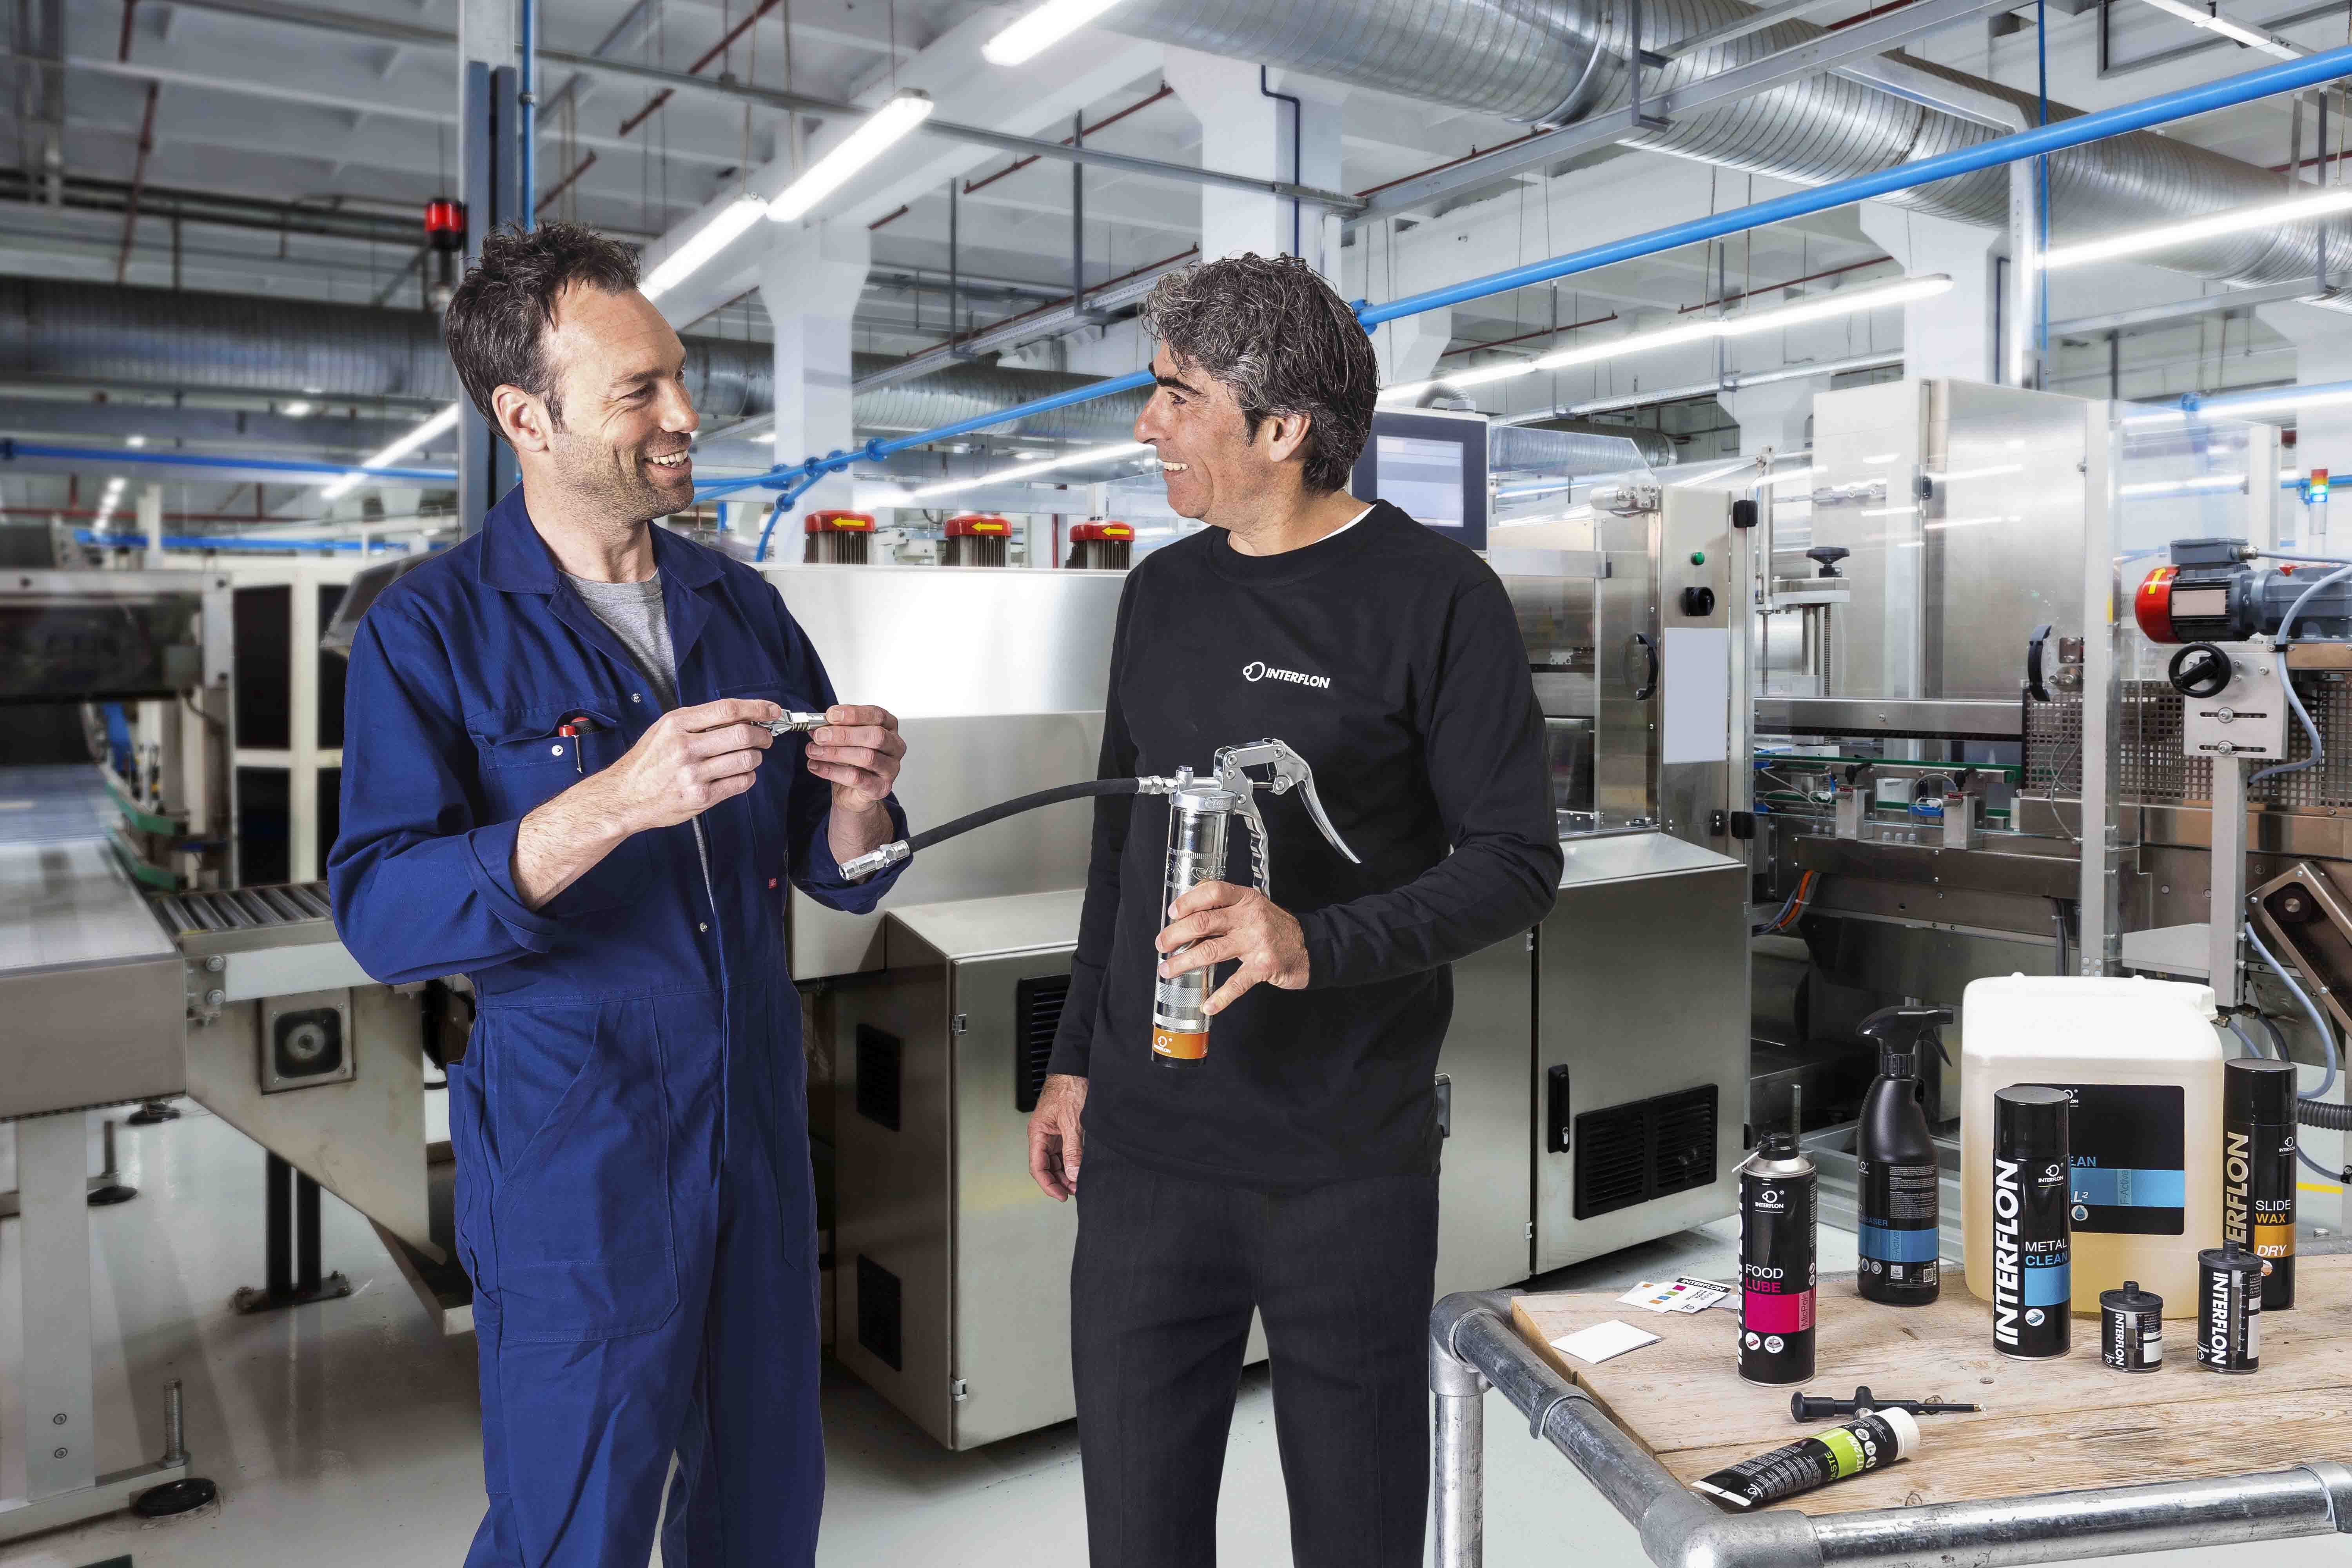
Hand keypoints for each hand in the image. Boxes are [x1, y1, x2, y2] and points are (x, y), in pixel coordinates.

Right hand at [596, 697, 779, 833]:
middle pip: (742, 733)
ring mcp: (693, 774)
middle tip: (766, 737)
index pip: (727, 709)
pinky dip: (748, 776)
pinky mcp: (700, 798)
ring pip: (745, 759)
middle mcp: (685, 747)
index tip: (772, 710)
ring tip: (750, 757)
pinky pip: (740, 783)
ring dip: (756, 757)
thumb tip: (739, 714)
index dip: (757, 708)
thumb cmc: (647, 762)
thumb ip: (697, 720)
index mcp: (676, 724)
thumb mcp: (664, 730)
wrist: (624, 797)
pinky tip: (741, 774)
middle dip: (763, 735)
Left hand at [806, 704, 904, 817]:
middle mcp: (895, 747)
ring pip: (866, 757)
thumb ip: (833, 730)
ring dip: (835, 752)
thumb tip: (816, 726)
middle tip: (819, 736)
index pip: (877, 715)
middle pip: (875, 736)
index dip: (854, 714)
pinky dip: (832, 771)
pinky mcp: (881, 787)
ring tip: (813, 751)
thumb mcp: (843, 740)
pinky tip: (816, 766)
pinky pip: (857, 778)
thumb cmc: (851, 762)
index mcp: (889, 728)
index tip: (831, 715)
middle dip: (844, 734)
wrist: (853, 792)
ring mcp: (891, 768)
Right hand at [1027, 1073, 1086, 1200]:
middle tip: (1074, 1192)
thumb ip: (1073, 1149)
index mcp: (1038, 1133)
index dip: (1048, 1184)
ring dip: (1066, 1174)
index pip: (1037, 1166)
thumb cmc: (1069, 1088)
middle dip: (1059, 1182)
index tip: (1061, 1196)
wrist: (1076, 1070)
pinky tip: (1080, 1170)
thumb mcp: (1072, 1121)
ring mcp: (1054, 1134)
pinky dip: (1072, 1163)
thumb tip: (1074, 1174)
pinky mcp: (1064, 1131)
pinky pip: (1065, 1152)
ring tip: (1079, 1184)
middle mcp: (1043, 1136)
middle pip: (1046, 1167)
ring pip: (1056, 1161)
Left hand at [1155, 880, 1308, 1015]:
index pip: (1212, 892)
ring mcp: (1257, 942)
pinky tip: (1207, 1005)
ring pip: (1211, 951)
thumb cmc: (1275, 927)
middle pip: (1204, 922)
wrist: (1311, 946)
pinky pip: (1237, 983)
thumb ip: (1226, 906)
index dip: (1188, 901)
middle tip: (1162, 944)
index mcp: (1245, 899)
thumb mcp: (1253, 906)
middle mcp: (1250, 917)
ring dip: (1184, 962)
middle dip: (1176, 934)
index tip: (1172, 913)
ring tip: (1168, 970)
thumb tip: (1188, 911)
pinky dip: (1221, 997)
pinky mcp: (1264, 967)